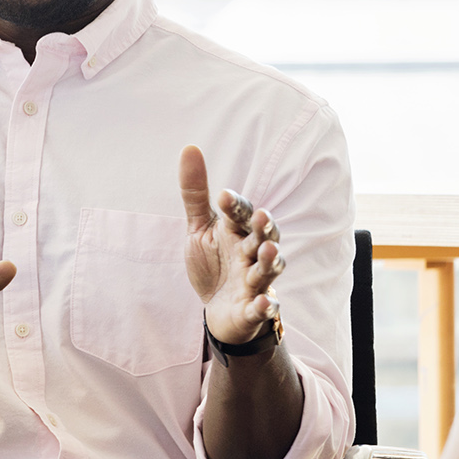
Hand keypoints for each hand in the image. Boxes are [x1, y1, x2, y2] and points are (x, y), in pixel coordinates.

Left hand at [180, 145, 285, 344]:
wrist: (218, 310)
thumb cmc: (214, 264)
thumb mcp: (200, 228)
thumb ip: (195, 193)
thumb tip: (189, 147)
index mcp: (237, 232)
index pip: (239, 215)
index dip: (234, 206)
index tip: (222, 196)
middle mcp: (251, 254)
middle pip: (263, 238)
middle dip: (263, 228)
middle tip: (260, 217)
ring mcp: (255, 282)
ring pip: (268, 270)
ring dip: (269, 261)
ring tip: (266, 252)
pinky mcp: (252, 309)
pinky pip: (262, 307)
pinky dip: (265, 306)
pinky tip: (264, 302)